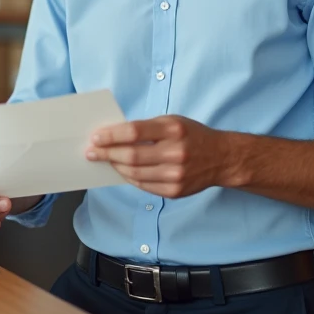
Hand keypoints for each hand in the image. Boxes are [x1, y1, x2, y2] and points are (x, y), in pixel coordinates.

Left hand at [86, 115, 233, 198]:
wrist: (221, 158)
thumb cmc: (192, 136)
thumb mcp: (172, 122)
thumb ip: (146, 128)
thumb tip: (113, 136)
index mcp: (173, 130)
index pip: (134, 132)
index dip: (111, 135)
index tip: (95, 137)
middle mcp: (175, 153)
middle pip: (131, 156)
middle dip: (107, 154)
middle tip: (92, 152)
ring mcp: (176, 175)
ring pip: (135, 173)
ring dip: (116, 167)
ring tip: (106, 161)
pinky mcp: (175, 191)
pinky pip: (144, 186)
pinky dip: (129, 178)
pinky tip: (122, 171)